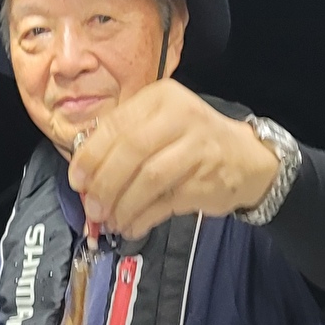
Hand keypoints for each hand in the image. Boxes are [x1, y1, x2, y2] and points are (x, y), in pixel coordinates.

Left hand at [67, 81, 278, 238]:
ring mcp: (197, 147)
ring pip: (148, 179)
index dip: (90, 157)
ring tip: (112, 221)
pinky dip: (143, 218)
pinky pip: (166, 202)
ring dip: (123, 206)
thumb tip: (84, 178)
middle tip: (93, 209)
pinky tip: (132, 226)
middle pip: (130, 151)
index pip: (115, 126)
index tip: (77, 181)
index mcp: (160, 98)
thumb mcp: (157, 126)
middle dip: (104, 185)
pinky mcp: (207, 179)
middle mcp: (181, 116)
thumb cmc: (190, 143)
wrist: (247, 158)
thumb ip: (122, 143)